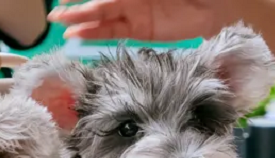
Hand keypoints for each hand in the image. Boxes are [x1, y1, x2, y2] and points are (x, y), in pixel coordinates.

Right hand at [48, 0, 224, 41]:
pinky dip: (96, 34)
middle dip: (77, 10)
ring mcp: (134, 13)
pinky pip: (113, 32)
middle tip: (55, 16)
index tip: (64, 2)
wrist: (219, 3)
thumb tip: (108, 0)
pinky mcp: (141, 30)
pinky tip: (80, 37)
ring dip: (82, 24)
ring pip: (102, 19)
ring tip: (62, 29)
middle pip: (97, 4)